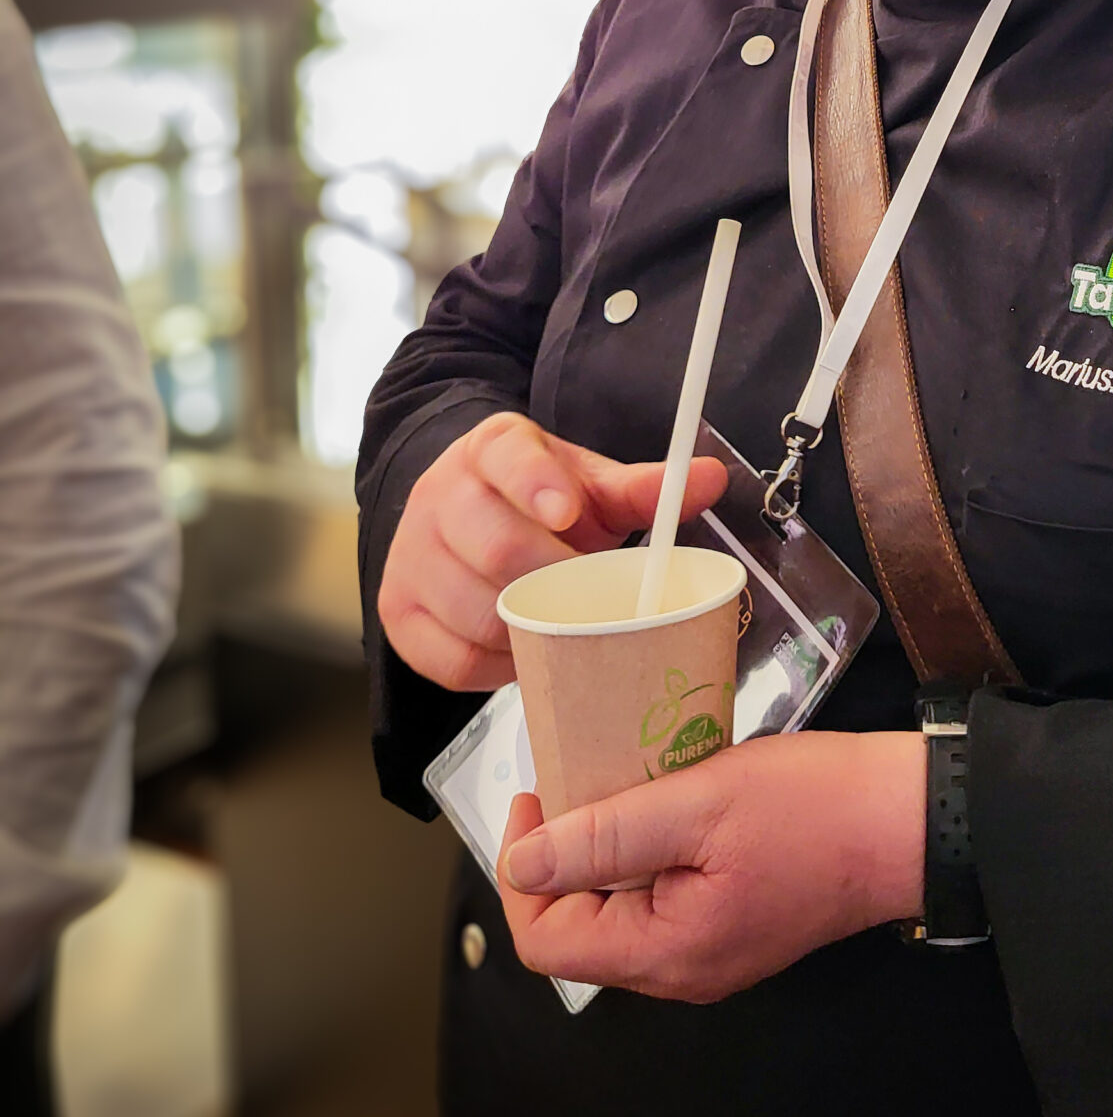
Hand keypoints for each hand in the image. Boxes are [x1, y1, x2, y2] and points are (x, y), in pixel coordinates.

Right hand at [376, 410, 725, 692]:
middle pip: (493, 544)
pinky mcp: (397, 611)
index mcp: (491, 449)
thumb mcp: (590, 484)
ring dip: (529, 628)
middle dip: (555, 579)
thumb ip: (644, 489)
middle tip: (594, 597)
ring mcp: (411, 555)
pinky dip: (495, 667)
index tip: (569, 510)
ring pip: (471, 609)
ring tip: (564, 624)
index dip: (537, 484)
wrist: (467, 509)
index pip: (508, 458)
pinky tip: (524, 652)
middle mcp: (440, 495)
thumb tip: (710, 479)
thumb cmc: (540, 501)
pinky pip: (448, 659)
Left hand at [497, 729, 924, 1000]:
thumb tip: (522, 864)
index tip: (540, 797)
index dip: (526, 871)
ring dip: (609, 847)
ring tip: (627, 780)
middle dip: (568, 853)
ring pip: (620, 910)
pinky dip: (649, 850)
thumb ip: (607, 836)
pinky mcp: (733, 924)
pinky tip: (671, 799)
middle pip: (580, 928)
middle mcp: (682, 969)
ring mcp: (710, 951)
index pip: (546, 942)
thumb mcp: (701, 803)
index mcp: (667, 953)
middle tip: (585, 776)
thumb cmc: (818, 808)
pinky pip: (662, 898)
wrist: (909, 821)